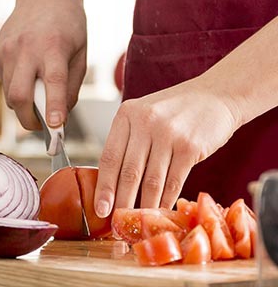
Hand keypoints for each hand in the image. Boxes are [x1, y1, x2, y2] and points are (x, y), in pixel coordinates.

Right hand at [0, 0, 86, 129]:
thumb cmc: (69, 25)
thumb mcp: (81, 53)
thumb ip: (71, 86)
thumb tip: (59, 118)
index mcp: (53, 46)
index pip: (53, 82)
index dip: (53, 107)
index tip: (56, 127)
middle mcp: (26, 48)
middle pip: (19, 95)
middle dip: (29, 120)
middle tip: (41, 127)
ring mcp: (7, 50)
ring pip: (9, 94)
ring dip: (23, 105)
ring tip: (37, 100)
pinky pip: (5, 82)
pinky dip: (16, 88)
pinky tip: (28, 75)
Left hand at [93, 77, 240, 217]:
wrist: (217, 95)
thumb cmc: (176, 109)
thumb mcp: (145, 114)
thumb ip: (129, 140)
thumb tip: (112, 182)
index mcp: (127, 114)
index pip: (109, 157)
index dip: (103, 187)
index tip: (99, 208)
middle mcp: (145, 122)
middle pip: (128, 172)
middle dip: (120, 201)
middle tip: (116, 221)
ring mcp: (168, 134)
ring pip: (151, 181)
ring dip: (143, 206)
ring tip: (138, 221)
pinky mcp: (190, 146)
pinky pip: (174, 181)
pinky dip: (166, 200)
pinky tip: (161, 210)